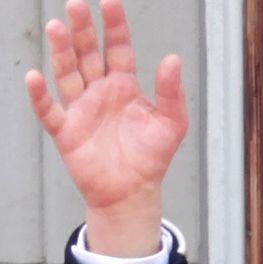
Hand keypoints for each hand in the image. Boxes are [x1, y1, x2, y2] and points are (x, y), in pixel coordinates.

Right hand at [25, 0, 186, 255]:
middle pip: (87, 54)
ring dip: (62, 51)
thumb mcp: (172, 123)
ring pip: (67, 73)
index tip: (109, 2)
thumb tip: (173, 58)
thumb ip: (172, 92)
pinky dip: (40, 95)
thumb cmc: (152, 158)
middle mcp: (99, 92)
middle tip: (76, 5)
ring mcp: (80, 109)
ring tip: (57, 27)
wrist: (133, 192)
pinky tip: (35, 76)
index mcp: (124, 86)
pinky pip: (50, 110)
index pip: (117, 49)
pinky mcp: (66, 131)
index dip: (114, 26)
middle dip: (82, 30)